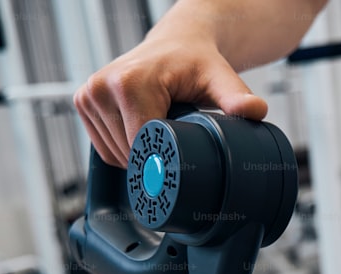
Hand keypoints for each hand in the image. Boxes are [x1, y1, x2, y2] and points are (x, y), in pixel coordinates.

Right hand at [73, 35, 266, 166]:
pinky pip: (104, 149)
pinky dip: (124, 150)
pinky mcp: (83, 102)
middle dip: (153, 159)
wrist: (177, 43)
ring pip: (114, 155)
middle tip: (178, 142)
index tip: (184, 163)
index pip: (141, 147)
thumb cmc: (198, 62)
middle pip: (127, 154)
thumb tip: (257, 111)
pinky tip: (144, 132)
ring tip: (161, 132)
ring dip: (138, 156)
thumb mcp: (220, 79)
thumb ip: (236, 97)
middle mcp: (102, 87)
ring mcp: (88, 95)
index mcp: (129, 84)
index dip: (163, 162)